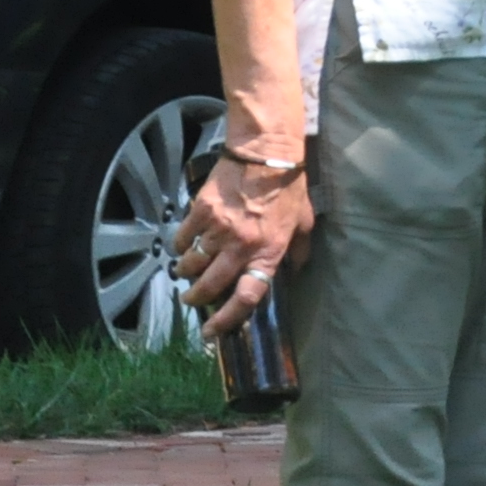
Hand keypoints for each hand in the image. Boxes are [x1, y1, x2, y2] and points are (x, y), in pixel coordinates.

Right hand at [173, 152, 313, 341]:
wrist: (266, 153)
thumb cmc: (290, 187)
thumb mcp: (304, 222)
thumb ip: (299, 250)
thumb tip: (295, 270)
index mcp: (269, 253)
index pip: (247, 296)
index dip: (228, 319)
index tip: (213, 332)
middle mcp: (241, 247)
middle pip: (212, 285)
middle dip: (197, 299)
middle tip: (191, 301)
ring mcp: (218, 230)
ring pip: (193, 264)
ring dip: (186, 273)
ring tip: (184, 274)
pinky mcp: (201, 212)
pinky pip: (184, 238)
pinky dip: (181, 246)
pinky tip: (182, 247)